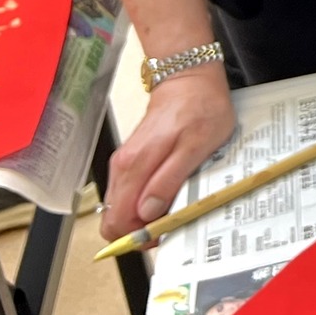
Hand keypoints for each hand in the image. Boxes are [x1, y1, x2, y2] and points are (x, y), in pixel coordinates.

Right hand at [102, 67, 233, 239]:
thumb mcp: (196, 146)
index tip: (163, 234)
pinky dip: (147, 200)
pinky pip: (132, 192)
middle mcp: (123, 168)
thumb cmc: (199, 107)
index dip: (138, 237)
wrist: (190, 78)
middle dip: (140, 230)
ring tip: (175, 208)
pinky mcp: (133, 160)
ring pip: (123, 207)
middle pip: (116, 218)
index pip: (118, 221)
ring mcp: (126, 164)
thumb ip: (168, 181)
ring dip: (145, 216)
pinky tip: (170, 193)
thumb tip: (147, 212)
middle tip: (170, 224)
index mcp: (134, 167)